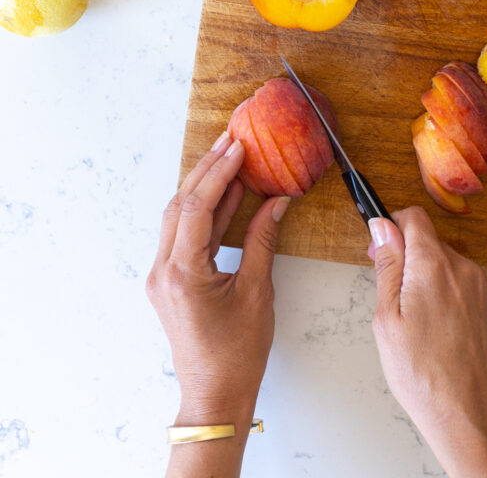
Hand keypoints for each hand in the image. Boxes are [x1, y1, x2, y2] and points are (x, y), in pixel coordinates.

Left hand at [146, 134, 289, 474]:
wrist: (215, 395)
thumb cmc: (237, 353)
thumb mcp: (257, 292)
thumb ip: (262, 240)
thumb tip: (276, 202)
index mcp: (183, 273)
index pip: (197, 207)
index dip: (219, 173)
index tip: (238, 148)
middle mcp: (163, 270)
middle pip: (180, 205)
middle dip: (207, 170)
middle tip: (231, 142)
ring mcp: (161, 275)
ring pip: (176, 216)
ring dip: (201, 186)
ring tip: (227, 159)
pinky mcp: (167, 281)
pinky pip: (179, 234)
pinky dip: (200, 210)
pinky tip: (221, 196)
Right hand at [368, 208, 486, 477]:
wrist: (468, 416)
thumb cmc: (422, 374)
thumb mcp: (387, 318)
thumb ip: (387, 265)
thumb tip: (382, 227)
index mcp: (434, 265)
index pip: (414, 217)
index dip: (393, 227)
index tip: (383, 250)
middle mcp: (465, 269)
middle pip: (431, 244)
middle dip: (410, 261)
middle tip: (395, 300)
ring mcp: (486, 290)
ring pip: (451, 268)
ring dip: (433, 282)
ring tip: (421, 325)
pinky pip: (469, 291)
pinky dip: (454, 301)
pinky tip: (443, 334)